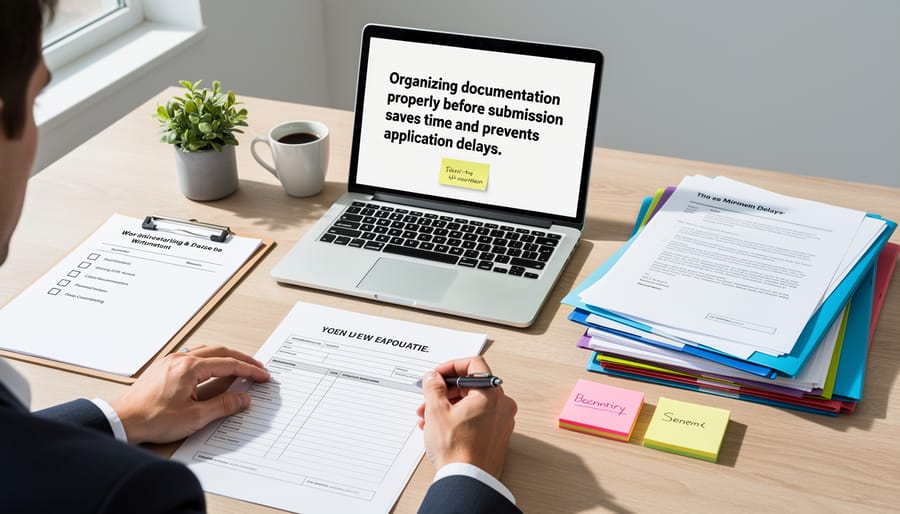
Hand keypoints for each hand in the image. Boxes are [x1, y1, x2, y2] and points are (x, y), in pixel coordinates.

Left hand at [111, 345, 269, 443]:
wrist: (122, 421)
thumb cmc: (152, 419)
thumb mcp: (195, 417)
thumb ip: (223, 405)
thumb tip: (243, 398)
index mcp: (190, 368)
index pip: (229, 364)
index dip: (249, 370)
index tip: (262, 376)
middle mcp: (180, 359)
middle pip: (220, 352)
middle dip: (241, 360)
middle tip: (256, 368)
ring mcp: (170, 362)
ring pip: (205, 352)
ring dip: (225, 358)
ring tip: (238, 367)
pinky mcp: (163, 368)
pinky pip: (192, 357)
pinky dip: (209, 361)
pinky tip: (211, 370)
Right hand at [416, 356, 516, 478]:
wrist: (468, 480)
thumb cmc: (457, 449)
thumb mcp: (436, 411)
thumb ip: (433, 387)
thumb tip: (433, 378)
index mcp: (491, 393)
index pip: (474, 365)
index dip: (451, 366)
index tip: (437, 375)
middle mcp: (502, 405)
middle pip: (471, 385)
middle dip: (444, 391)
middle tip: (427, 398)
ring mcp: (501, 422)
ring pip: (472, 403)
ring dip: (448, 406)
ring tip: (427, 418)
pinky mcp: (496, 436)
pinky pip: (477, 418)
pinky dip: (458, 418)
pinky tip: (439, 428)